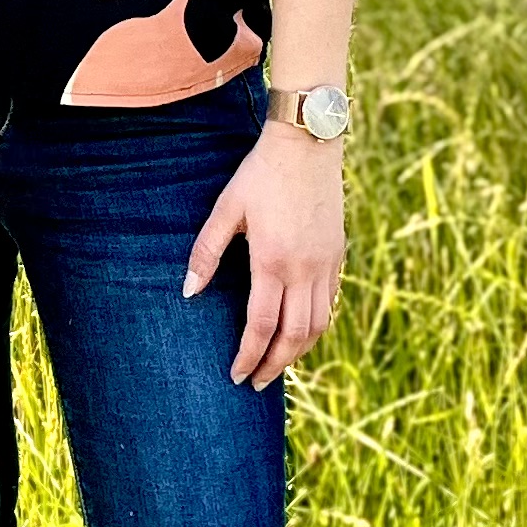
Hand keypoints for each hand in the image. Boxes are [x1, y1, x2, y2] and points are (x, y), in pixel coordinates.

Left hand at [184, 119, 343, 389]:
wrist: (307, 142)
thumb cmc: (260, 174)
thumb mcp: (226, 209)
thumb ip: (206, 253)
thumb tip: (188, 292)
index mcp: (272, 261)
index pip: (261, 325)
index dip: (249, 356)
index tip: (237, 376)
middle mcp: (304, 269)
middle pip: (294, 336)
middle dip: (275, 365)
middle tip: (258, 384)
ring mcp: (326, 263)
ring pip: (318, 325)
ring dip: (298, 352)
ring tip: (278, 365)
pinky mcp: (338, 254)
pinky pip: (330, 303)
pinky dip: (316, 327)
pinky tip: (301, 333)